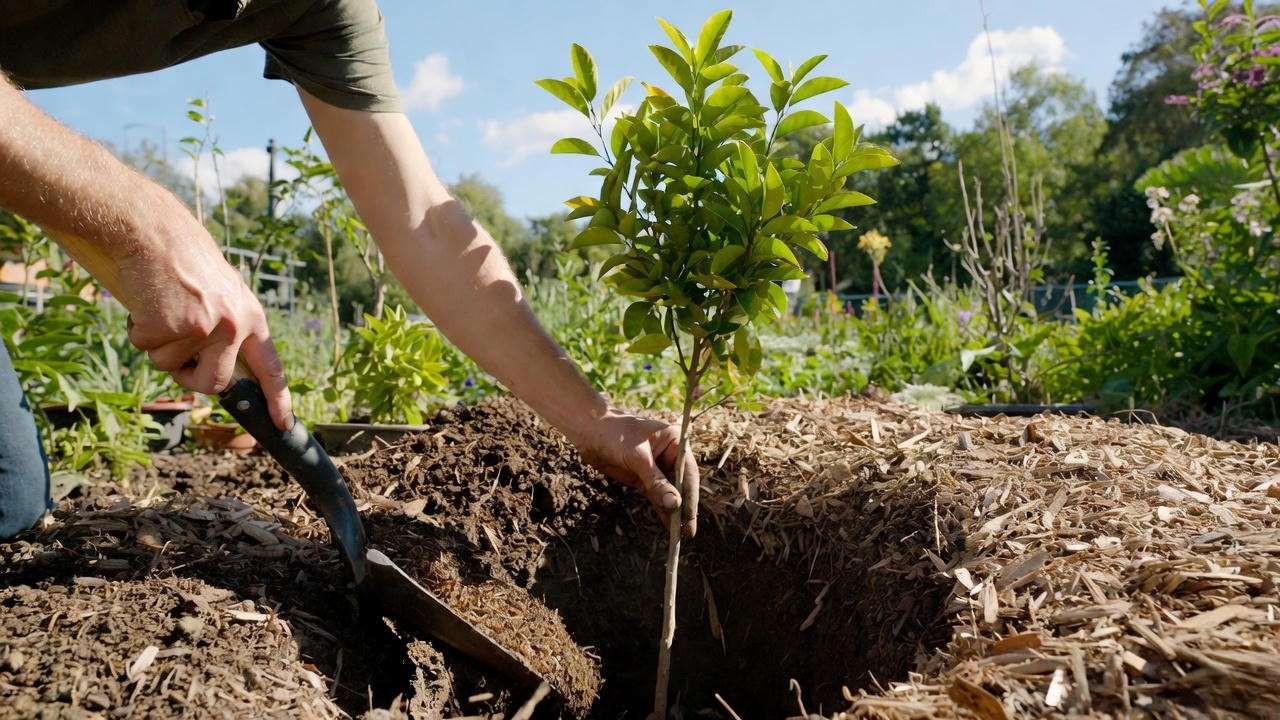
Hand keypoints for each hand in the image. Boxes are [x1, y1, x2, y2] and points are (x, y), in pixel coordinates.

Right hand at [116, 196, 292, 429]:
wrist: (155, 233)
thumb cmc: (185, 264)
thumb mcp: (223, 295)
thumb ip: (229, 331)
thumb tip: (225, 374)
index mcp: (251, 319)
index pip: (271, 368)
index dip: (277, 399)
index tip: (283, 424)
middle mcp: (234, 326)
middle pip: (214, 382)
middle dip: (190, 376)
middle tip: (176, 349)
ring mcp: (204, 327)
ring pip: (171, 366)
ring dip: (158, 345)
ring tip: (162, 309)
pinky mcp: (172, 325)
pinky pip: (146, 348)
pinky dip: (138, 331)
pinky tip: (146, 302)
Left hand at [575, 409, 699, 536]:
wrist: (589, 431)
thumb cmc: (615, 434)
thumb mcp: (638, 458)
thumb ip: (656, 481)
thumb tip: (674, 504)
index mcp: (676, 442)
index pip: (687, 473)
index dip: (690, 496)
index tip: (690, 517)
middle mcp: (670, 455)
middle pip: (681, 485)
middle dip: (683, 508)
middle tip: (688, 532)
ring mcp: (657, 467)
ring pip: (669, 493)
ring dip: (673, 513)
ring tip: (679, 534)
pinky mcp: (644, 477)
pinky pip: (656, 496)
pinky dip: (661, 510)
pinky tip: (667, 525)